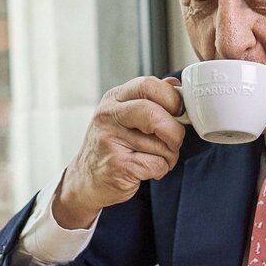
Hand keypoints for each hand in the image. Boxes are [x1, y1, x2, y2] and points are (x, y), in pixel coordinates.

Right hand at [53, 76, 184, 227]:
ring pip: (162, 144)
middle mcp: (108, 116)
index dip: (172, 98)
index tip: (179, 113)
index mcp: (114, 98)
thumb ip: (150, 99)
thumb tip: (176, 85)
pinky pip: (157, 164)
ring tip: (155, 158)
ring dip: (169, 156)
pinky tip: (147, 169)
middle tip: (174, 141)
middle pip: (154, 114)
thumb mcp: (124, 115)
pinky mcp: (117, 165)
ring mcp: (110, 140)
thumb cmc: (112, 146)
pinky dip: (161, 170)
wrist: (87, 180)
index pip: (148, 85)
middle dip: (174, 132)